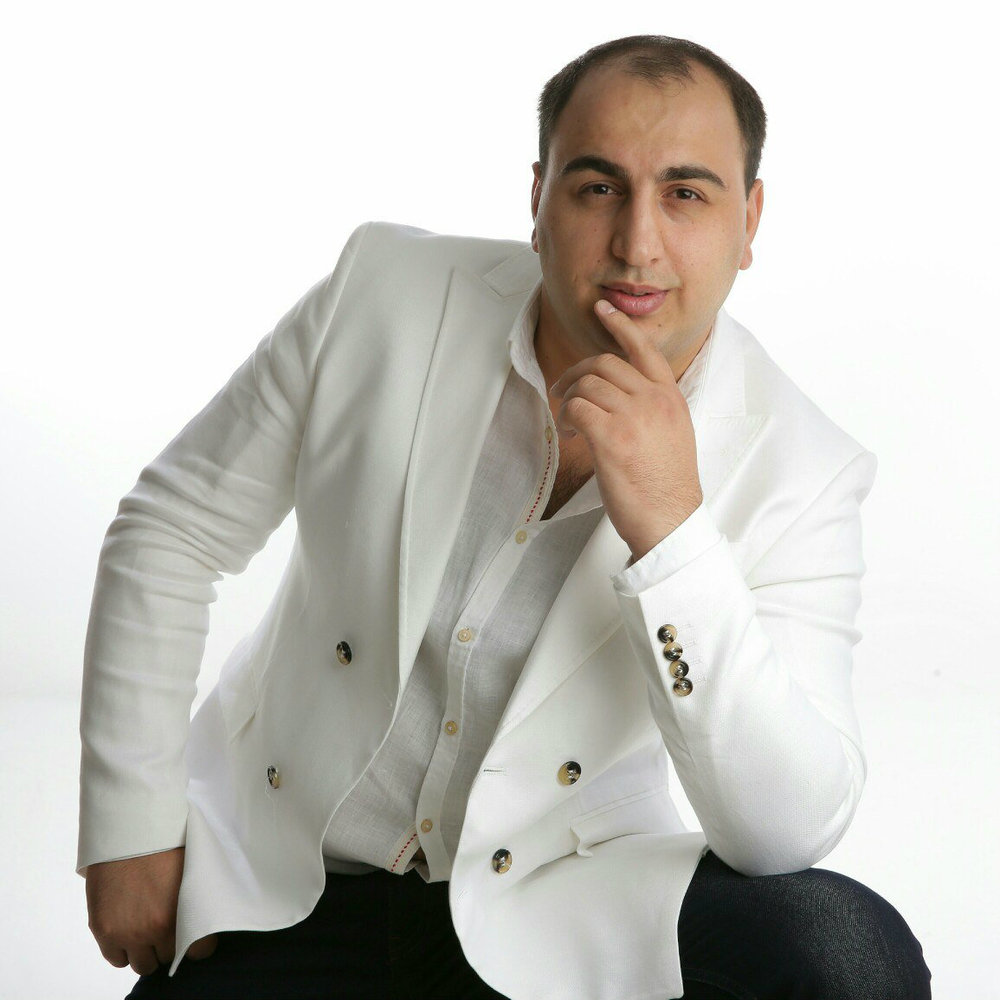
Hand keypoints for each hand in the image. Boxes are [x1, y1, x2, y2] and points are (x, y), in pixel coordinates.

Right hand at [85, 847, 217, 974]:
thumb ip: (194, 903)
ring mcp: (126, 932)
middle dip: (170, 945)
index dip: (197, 944)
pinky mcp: (103, 929)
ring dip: (146, 951)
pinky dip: (123, 950)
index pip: (199, 952)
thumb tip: (202, 921)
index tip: (195, 934)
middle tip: (168, 927)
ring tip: (148, 930)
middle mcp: (154, 929)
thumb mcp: (192, 873)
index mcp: (182, 914)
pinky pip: (116, 959)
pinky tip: (129, 932)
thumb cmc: (166, 844)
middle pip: (167, 958)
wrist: (129, 829)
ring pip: (142, 965)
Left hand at [549, 299, 701, 559]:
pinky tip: (571, 434)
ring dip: (569, 399)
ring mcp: (634, 417)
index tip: (603, 310)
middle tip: (563, 391)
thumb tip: (618, 398)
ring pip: (587, 385)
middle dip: (577, 373)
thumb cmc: (667, 485)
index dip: (620, 326)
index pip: (644, 349)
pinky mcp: (611, 438)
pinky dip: (566, 417)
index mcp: (670, 398)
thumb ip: (651, 408)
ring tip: (569, 423)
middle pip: (605, 364)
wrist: (670, 519)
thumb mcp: (673, 434)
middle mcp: (654, 400)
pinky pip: (576, 408)